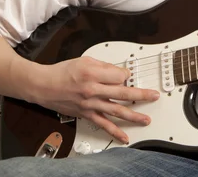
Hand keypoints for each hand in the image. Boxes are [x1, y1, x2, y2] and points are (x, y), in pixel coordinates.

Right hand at [28, 56, 159, 143]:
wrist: (43, 85)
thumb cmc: (62, 72)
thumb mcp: (85, 60)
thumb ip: (104, 66)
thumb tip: (119, 73)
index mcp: (93, 74)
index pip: (119, 76)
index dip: (126, 74)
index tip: (126, 75)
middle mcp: (93, 90)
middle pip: (123, 93)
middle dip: (141, 95)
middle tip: (154, 96)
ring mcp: (90, 104)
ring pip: (116, 111)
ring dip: (134, 116)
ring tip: (146, 119)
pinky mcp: (86, 114)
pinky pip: (103, 124)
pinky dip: (115, 132)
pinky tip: (125, 137)